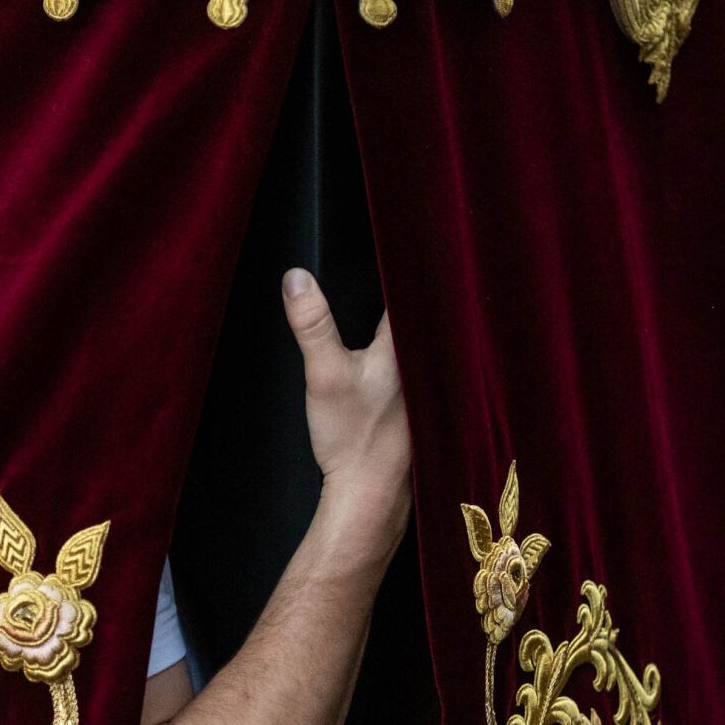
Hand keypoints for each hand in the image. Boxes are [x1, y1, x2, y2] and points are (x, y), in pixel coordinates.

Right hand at [282, 268, 411, 558]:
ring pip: (424, 334)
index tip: (406, 229)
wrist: (371, 495)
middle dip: (415, 281)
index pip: (416, 288)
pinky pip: (419, 358)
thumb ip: (311, 323)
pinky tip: (395, 343)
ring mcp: (428, 382)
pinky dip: (409, 344)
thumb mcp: (324, 374)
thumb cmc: (355, 439)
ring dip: (413, 314)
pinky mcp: (420, 401)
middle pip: (425, 308)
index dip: (409, 258)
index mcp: (410, 344)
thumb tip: (296, 276)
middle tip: (409, 243)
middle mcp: (428, 360)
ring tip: (402, 283)